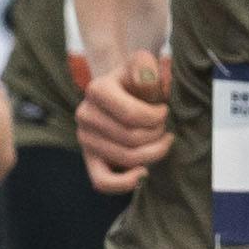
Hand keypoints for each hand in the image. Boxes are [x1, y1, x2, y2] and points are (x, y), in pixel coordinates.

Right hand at [76, 49, 172, 192]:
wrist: (122, 90)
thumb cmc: (137, 81)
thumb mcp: (143, 65)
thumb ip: (145, 67)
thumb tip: (146, 77)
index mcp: (96, 90)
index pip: (132, 115)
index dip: (157, 118)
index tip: (164, 110)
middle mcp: (85, 114)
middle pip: (131, 139)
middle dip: (157, 135)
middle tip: (164, 127)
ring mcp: (85, 138)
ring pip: (125, 159)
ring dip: (152, 154)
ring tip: (160, 141)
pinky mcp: (89, 158)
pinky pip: (102, 181)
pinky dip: (125, 183)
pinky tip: (143, 173)